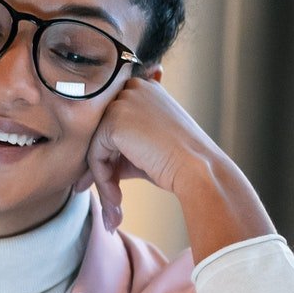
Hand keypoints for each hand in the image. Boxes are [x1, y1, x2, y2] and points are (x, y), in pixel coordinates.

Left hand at [78, 76, 221, 232]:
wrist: (199, 169)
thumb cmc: (180, 162)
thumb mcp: (148, 147)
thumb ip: (123, 148)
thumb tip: (94, 168)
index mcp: (145, 88)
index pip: (115, 121)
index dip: (111, 153)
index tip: (112, 181)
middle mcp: (133, 88)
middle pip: (102, 131)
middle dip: (102, 166)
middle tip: (111, 199)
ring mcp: (123, 101)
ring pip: (96, 145)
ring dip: (103, 178)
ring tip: (116, 204)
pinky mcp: (114, 121)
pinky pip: (96, 155)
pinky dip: (103, 180)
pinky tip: (118, 198)